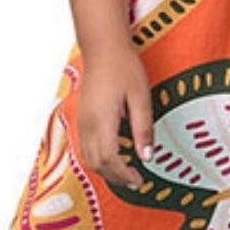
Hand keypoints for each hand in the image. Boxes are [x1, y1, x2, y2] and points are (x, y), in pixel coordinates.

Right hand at [75, 40, 155, 188]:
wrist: (102, 49)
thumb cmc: (123, 68)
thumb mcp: (141, 97)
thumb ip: (143, 129)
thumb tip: (147, 156)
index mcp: (102, 120)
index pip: (109, 159)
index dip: (124, 174)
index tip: (140, 179)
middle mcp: (87, 124)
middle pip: (97, 163)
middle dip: (115, 177)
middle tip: (136, 180)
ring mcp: (82, 121)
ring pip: (88, 157)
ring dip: (106, 170)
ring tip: (126, 172)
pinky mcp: (82, 118)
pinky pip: (85, 147)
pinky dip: (98, 159)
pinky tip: (114, 156)